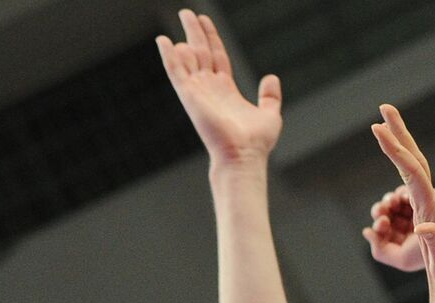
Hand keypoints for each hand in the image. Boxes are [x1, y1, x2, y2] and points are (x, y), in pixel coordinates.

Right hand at [156, 9, 281, 165]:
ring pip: (188, 58)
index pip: (217, 57)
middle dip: (196, 31)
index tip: (206, 21)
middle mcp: (210, 88)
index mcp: (226, 90)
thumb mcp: (270, 114)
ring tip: (183, 16)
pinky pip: (176, 71)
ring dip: (185, 38)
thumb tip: (271, 78)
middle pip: (201, 52)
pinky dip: (169, 56)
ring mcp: (198, 91)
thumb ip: (269, 97)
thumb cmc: (256, 143)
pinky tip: (163, 41)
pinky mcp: (190, 96)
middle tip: (188, 12)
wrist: (243, 156)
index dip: (212, 38)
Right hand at [370, 105, 434, 302]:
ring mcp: (427, 209)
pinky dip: (396, 170)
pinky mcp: (423, 216)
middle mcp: (432, 204)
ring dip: (396, 147)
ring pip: (410, 170)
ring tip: (382, 124)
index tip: (377, 129)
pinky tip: (391, 153)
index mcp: (433, 212)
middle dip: (399, 134)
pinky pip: (406, 188)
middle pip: (415, 161)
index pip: (413, 173)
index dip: (395, 150)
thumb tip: (425, 224)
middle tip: (385, 107)